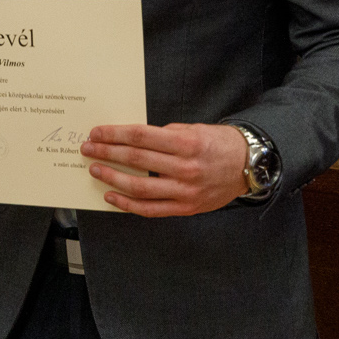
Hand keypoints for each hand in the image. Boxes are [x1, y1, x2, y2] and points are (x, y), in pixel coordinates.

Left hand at [82, 123, 247, 217]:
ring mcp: (185, 191)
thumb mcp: (194, 130)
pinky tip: (111, 196)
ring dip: (112, 178)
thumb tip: (129, 138)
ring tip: (95, 170)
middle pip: (136, 159)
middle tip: (88, 149)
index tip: (96, 133)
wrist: (250, 166)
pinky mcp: (186, 208)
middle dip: (107, 153)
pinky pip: (150, 209)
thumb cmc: (218, 144)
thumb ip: (164, 135)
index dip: (114, 135)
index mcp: (187, 143)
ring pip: (139, 187)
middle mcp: (186, 168)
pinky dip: (127, 204)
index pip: (140, 137)